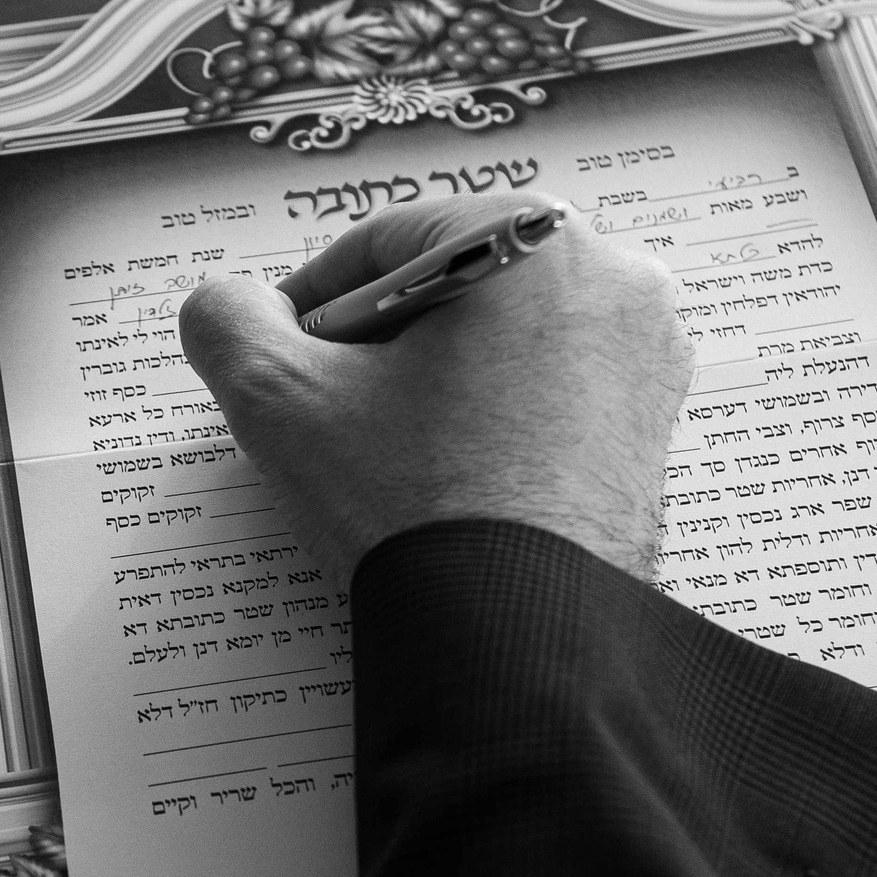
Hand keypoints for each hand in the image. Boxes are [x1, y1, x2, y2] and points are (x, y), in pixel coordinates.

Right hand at [176, 196, 691, 582]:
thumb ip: (229, 323)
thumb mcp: (281, 401)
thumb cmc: (418, 509)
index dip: (315, 296)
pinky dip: (494, 418)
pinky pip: (553, 393)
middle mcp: (613, 279)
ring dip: (436, 379)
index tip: (283, 348)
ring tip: (383, 451)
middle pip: (455, 284)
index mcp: (532, 242)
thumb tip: (225, 304)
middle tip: (329, 404)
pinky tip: (444, 478)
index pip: (391, 240)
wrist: (514, 636)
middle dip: (382, 338)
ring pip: (506, 339)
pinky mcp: (652, 428)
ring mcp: (645, 358)